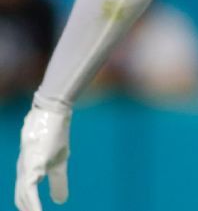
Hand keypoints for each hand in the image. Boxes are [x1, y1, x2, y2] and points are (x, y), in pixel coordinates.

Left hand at [15, 96, 70, 210]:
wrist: (52, 114)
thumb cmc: (55, 136)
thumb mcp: (59, 162)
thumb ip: (58, 181)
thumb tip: (60, 202)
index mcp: (28, 172)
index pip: (23, 197)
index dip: (29, 209)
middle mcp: (23, 172)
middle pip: (20, 200)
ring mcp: (26, 168)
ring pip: (22, 197)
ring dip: (29, 210)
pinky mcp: (32, 164)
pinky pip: (29, 189)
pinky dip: (33, 203)